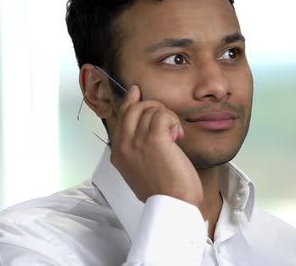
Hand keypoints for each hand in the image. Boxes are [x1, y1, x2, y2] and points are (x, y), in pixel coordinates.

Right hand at [110, 85, 202, 207]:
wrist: (173, 204)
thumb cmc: (164, 191)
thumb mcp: (141, 170)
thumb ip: (138, 149)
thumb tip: (147, 127)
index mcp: (118, 154)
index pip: (120, 118)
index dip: (130, 102)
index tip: (136, 91)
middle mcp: (123, 146)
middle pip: (133, 108)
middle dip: (153, 107)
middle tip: (168, 121)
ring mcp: (136, 141)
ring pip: (150, 109)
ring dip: (167, 117)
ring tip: (175, 135)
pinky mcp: (154, 139)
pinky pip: (162, 114)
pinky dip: (172, 121)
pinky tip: (177, 135)